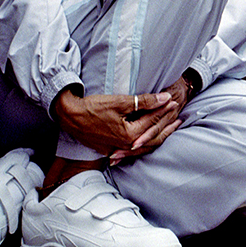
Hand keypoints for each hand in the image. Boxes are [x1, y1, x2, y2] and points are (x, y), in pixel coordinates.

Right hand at [52, 84, 186, 162]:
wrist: (69, 115)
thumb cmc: (92, 107)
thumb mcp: (120, 102)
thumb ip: (145, 101)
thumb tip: (165, 97)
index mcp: (130, 135)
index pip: (153, 121)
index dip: (164, 109)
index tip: (173, 100)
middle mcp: (126, 146)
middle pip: (153, 135)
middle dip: (166, 123)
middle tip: (176, 112)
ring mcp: (118, 149)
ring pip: (145, 144)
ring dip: (158, 134)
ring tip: (169, 125)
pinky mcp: (111, 149)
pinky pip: (133, 148)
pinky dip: (144, 141)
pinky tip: (148, 138)